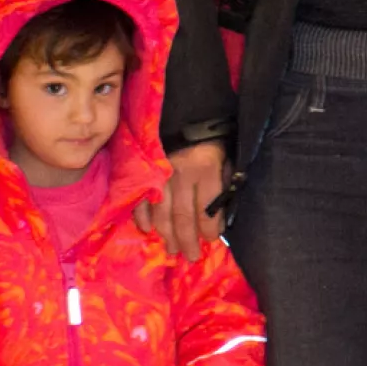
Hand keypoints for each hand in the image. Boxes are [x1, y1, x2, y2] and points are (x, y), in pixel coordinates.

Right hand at [135, 141, 229, 260]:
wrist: (183, 109)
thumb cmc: (210, 136)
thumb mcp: (226, 156)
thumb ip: (223, 184)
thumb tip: (220, 216)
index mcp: (206, 168)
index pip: (208, 210)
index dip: (210, 230)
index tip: (211, 239)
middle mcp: (181, 173)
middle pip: (183, 217)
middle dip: (187, 241)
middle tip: (190, 256)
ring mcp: (158, 173)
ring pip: (161, 213)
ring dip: (166, 235)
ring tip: (172, 249)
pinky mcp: (142, 171)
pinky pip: (140, 200)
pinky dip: (143, 217)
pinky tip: (149, 230)